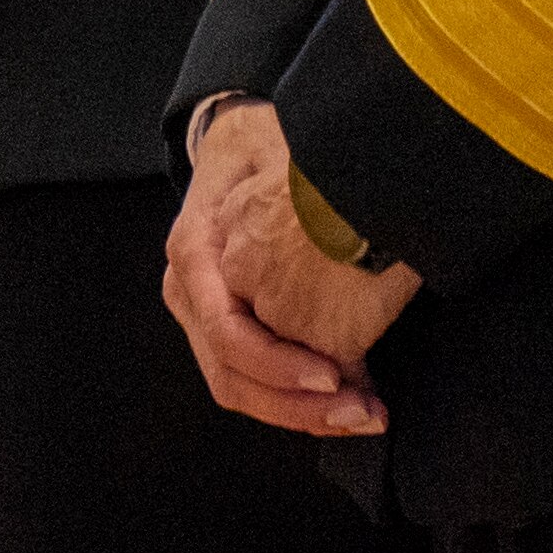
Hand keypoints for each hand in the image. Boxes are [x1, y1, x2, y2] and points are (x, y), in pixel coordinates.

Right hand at [161, 101, 405, 436]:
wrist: (236, 137)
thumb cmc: (260, 142)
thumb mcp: (278, 147)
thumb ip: (297, 187)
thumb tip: (338, 225)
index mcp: (194, 250)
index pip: (227, 332)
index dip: (279, 363)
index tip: (334, 376)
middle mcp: (189, 290)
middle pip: (231, 376)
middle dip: (297, 407)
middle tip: (361, 412)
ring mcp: (203, 314)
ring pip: (240, 389)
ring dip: (301, 413)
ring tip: (363, 414)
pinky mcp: (229, 327)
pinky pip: (254, 381)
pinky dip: (297, 401)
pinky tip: (346, 403)